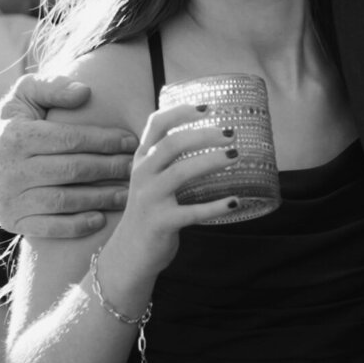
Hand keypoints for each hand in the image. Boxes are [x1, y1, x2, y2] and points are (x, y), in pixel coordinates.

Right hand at [0, 73, 137, 237]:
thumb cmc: (14, 122)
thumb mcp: (25, 95)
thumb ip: (53, 87)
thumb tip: (84, 91)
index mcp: (16, 136)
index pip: (70, 139)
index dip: (104, 141)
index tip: (131, 141)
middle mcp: (11, 170)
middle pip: (71, 170)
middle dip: (109, 168)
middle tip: (135, 167)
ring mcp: (11, 198)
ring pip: (63, 200)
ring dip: (100, 198)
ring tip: (127, 193)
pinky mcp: (13, 221)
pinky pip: (48, 227)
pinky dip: (75, 226)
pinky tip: (100, 220)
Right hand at [101, 103, 244, 295]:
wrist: (128, 254)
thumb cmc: (149, 210)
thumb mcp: (150, 178)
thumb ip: (167, 158)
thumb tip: (207, 134)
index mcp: (142, 159)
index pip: (157, 124)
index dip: (182, 111)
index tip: (208, 107)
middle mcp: (142, 174)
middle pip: (172, 144)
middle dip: (204, 135)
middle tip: (230, 134)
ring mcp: (150, 199)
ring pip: (181, 172)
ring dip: (211, 161)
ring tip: (235, 156)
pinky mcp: (160, 223)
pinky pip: (192, 212)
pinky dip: (216, 206)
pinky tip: (235, 201)